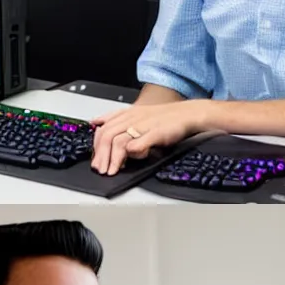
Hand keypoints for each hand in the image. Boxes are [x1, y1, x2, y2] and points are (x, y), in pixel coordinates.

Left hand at [89, 100, 206, 174]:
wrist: (188, 114)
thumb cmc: (165, 118)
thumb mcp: (138, 115)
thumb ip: (118, 119)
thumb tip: (97, 122)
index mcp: (127, 114)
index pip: (104, 128)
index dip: (96, 144)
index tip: (96, 158)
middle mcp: (132, 118)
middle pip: (108, 136)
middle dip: (101, 155)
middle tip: (100, 169)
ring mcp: (143, 125)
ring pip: (119, 141)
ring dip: (113, 158)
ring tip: (111, 171)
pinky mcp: (155, 133)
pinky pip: (138, 142)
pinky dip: (131, 152)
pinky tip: (129, 160)